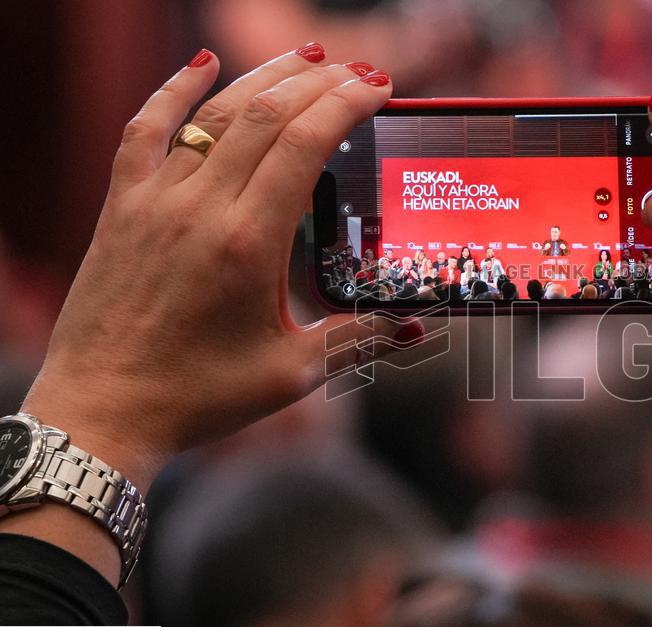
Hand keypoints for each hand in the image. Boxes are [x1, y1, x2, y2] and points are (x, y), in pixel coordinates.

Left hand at [22, 46, 415, 488]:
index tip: (378, 89)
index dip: (346, 104)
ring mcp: (156, 200)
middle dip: (320, 82)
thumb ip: (357, 340)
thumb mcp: (290, 373)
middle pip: (266, 115)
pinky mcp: (122, 206)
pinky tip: (203, 62)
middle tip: (360, 71)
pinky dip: (173, 89)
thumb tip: (415, 328)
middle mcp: (201, 208)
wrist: (102, 410)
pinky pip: (146, 128)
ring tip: (308, 57)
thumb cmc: (197, 396)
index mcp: (248, 244)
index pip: (304, 144)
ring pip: (216, 113)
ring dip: (266, 77)